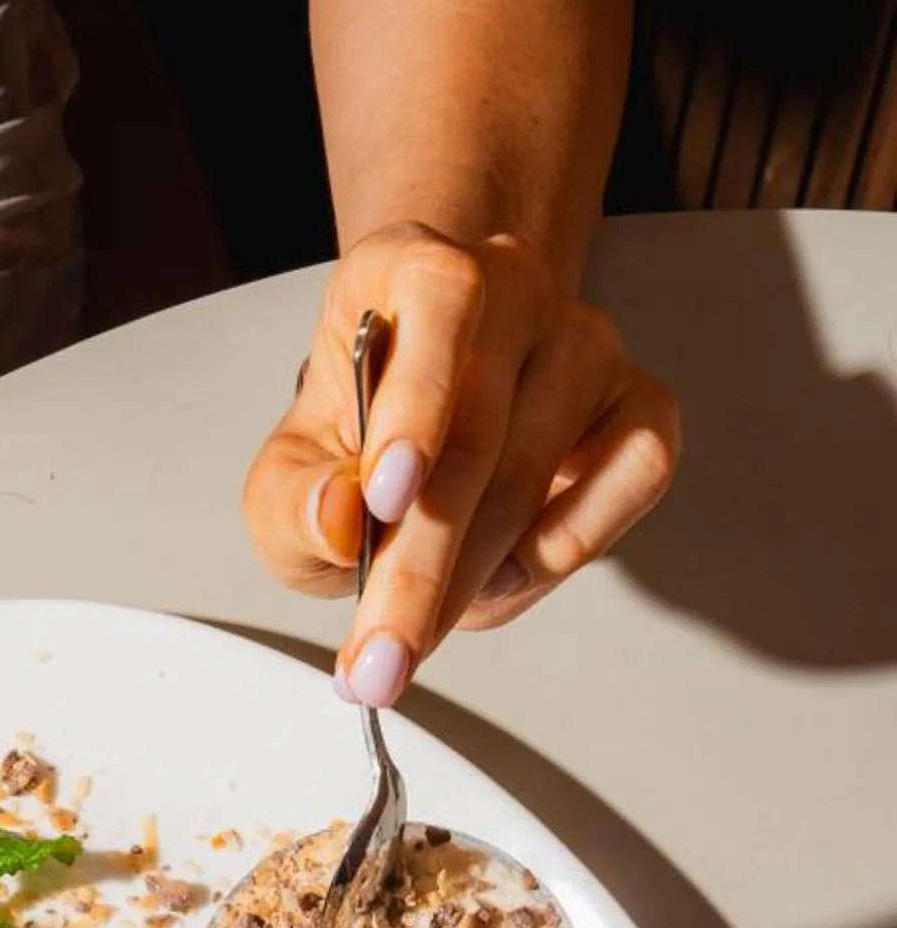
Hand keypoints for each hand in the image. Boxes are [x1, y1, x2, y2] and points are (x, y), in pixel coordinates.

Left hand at [242, 224, 679, 705]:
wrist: (422, 449)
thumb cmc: (357, 453)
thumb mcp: (286, 487)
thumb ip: (296, 503)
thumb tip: (339, 517)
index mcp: (410, 271)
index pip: (439, 298)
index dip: (416, 400)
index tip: (386, 496)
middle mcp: (509, 289)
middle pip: (480, 426)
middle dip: (421, 567)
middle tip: (382, 655)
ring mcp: (585, 344)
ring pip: (538, 473)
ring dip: (474, 580)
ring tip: (417, 633)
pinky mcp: (641, 405)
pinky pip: (633, 476)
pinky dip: (566, 548)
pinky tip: (508, 571)